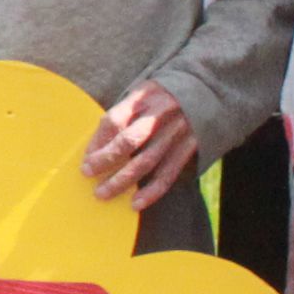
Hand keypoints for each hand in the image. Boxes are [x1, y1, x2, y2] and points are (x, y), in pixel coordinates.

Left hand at [82, 82, 196, 203]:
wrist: (207, 89)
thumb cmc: (163, 96)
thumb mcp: (142, 92)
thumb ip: (123, 114)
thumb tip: (95, 146)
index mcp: (145, 96)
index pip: (114, 120)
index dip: (97, 142)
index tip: (86, 158)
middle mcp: (161, 113)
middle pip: (129, 141)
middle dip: (105, 160)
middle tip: (87, 174)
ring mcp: (177, 131)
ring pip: (146, 161)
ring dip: (122, 180)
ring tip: (103, 193)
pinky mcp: (191, 146)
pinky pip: (168, 173)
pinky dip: (151, 191)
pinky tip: (136, 203)